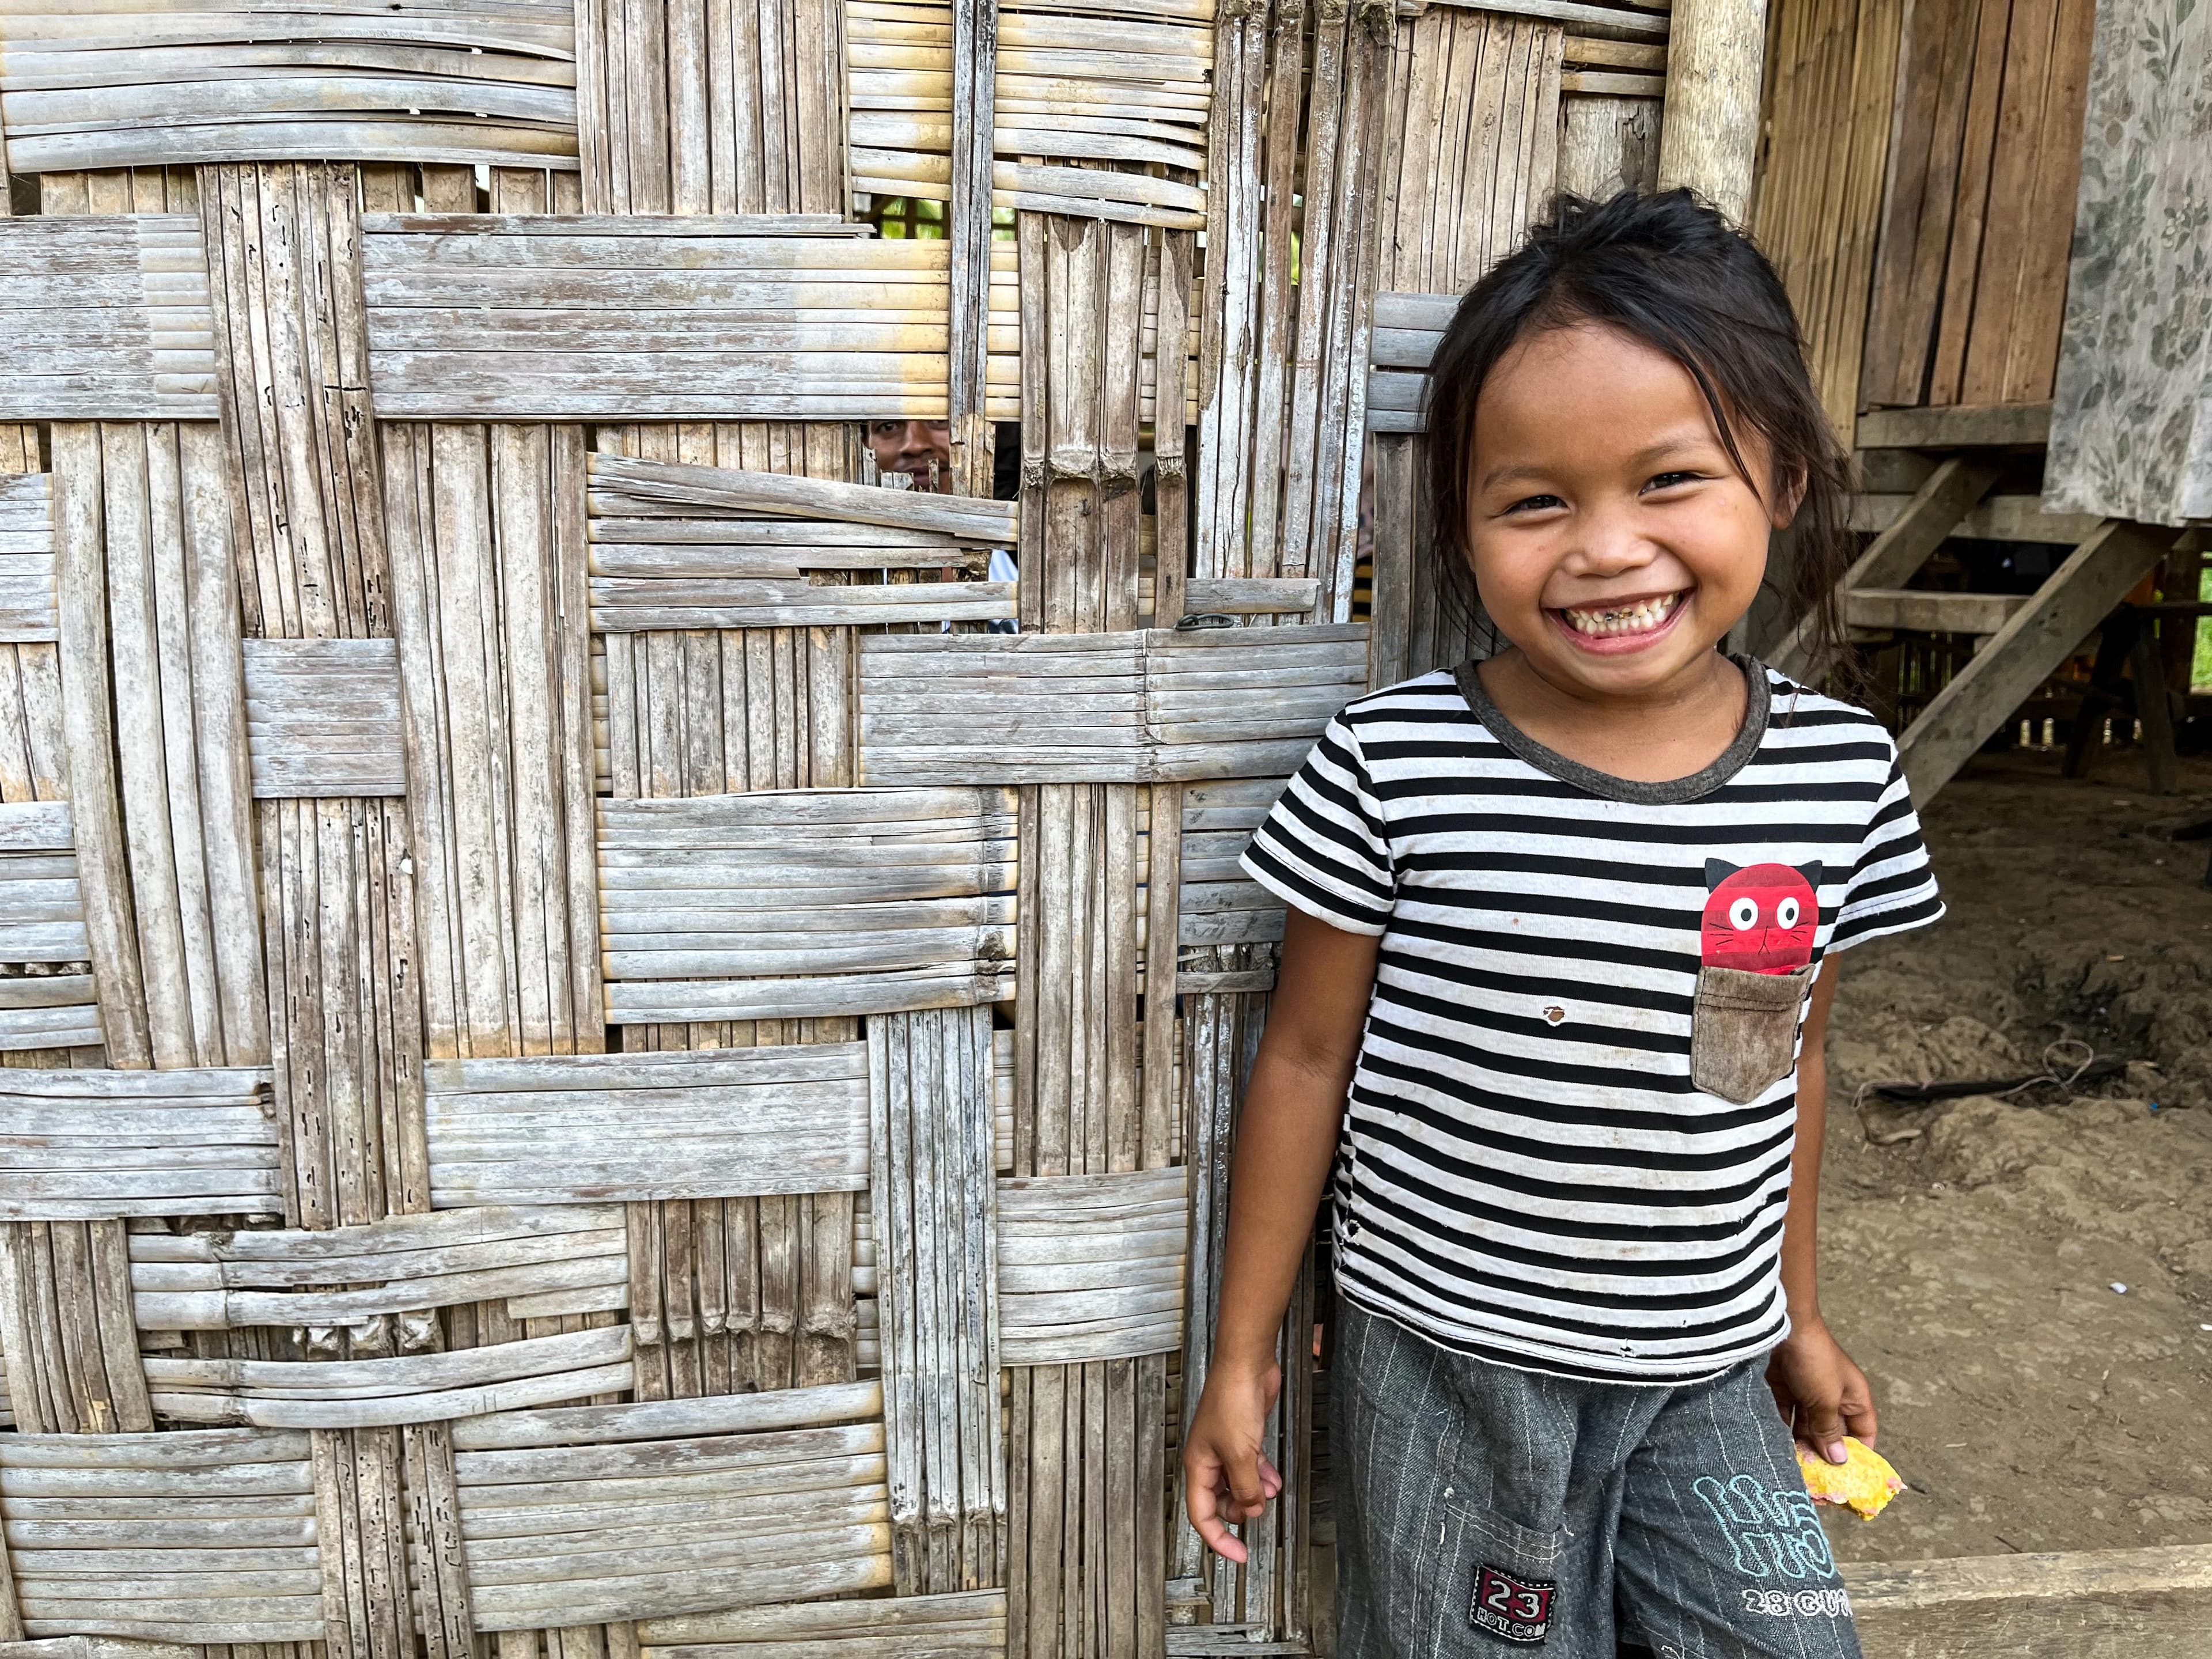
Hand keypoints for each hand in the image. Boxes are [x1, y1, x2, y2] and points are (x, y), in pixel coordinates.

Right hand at [1182, 1358, 1283, 1562]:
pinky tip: (1273, 1477)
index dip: (1218, 1538)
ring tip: (1270, 1491)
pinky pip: (1249, 1466)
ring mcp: (1225, 1447)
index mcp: (1198, 1465)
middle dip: (1241, 1509)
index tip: (1237, 1554)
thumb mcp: (1241, 1453)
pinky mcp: (1242, 1436)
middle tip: (1258, 1510)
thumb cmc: (1232, 1398)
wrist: (1247, 1364)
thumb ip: (1246, 1487)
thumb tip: (1252, 1510)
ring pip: (1237, 1483)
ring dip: (1255, 1491)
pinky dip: (1261, 1475)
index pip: (1201, 1514)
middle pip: (1220, 1500)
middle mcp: (1209, 1458)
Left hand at [1766, 1316, 1876, 1466]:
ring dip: (1800, 1444)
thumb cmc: (1814, 1359)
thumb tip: (1839, 1459)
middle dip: (1823, 1453)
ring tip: (1792, 1468)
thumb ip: (1829, 1429)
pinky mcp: (1783, 1387)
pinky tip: (1775, 1446)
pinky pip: (1784, 1415)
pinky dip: (1781, 1429)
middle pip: (1832, 1432)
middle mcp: (1832, 1396)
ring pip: (1805, 1426)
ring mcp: (1806, 1391)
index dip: (1858, 1453)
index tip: (1847, 1477)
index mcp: (1853, 1397)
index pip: (1863, 1432)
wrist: (1781, 1326)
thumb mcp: (1825, 1399)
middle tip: (1813, 1478)